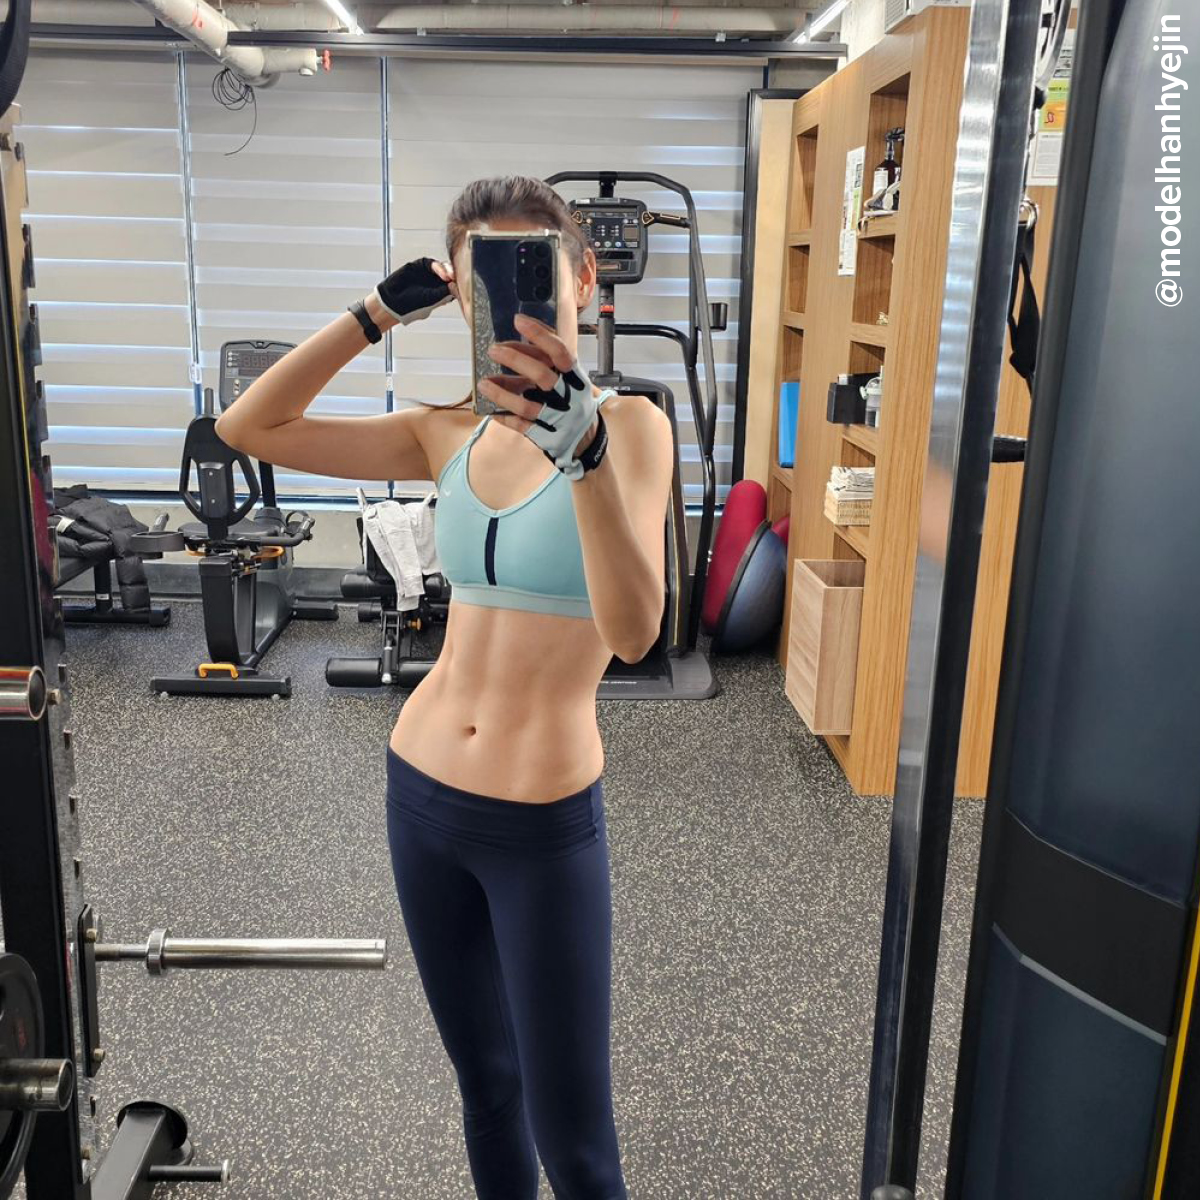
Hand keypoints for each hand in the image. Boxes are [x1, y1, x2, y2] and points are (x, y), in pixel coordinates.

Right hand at [373, 257, 453, 325]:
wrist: (392, 300)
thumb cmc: (411, 305)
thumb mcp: (430, 300)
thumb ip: (443, 292)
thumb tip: (455, 286)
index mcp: (443, 293)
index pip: (456, 287)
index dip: (461, 286)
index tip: (466, 287)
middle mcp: (438, 283)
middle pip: (452, 276)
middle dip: (456, 277)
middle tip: (458, 280)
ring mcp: (430, 273)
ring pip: (444, 268)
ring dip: (449, 272)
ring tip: (450, 278)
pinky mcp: (422, 265)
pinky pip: (433, 264)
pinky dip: (439, 268)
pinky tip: (443, 274)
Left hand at [482, 315, 602, 479]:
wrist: (585, 438)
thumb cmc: (573, 400)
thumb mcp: (571, 377)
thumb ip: (551, 358)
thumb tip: (524, 333)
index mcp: (573, 376)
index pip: (558, 351)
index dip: (539, 334)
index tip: (518, 320)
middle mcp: (565, 395)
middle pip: (540, 375)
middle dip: (515, 360)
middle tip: (493, 350)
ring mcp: (553, 416)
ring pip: (525, 405)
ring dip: (501, 393)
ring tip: (483, 383)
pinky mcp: (543, 434)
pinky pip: (519, 425)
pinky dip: (504, 416)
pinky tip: (491, 410)